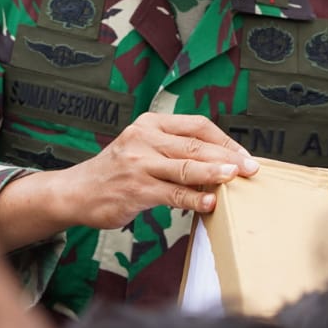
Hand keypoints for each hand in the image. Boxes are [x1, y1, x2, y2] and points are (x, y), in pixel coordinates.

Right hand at [60, 112, 259, 229]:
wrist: (76, 192)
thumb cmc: (119, 171)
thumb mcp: (143, 147)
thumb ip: (175, 149)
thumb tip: (221, 162)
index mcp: (150, 124)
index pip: (197, 125)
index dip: (224, 140)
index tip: (245, 154)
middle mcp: (144, 139)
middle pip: (194, 145)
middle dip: (227, 157)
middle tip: (251, 167)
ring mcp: (138, 164)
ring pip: (185, 167)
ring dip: (214, 173)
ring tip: (235, 177)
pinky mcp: (134, 190)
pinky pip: (171, 194)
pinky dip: (193, 199)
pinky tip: (209, 204)